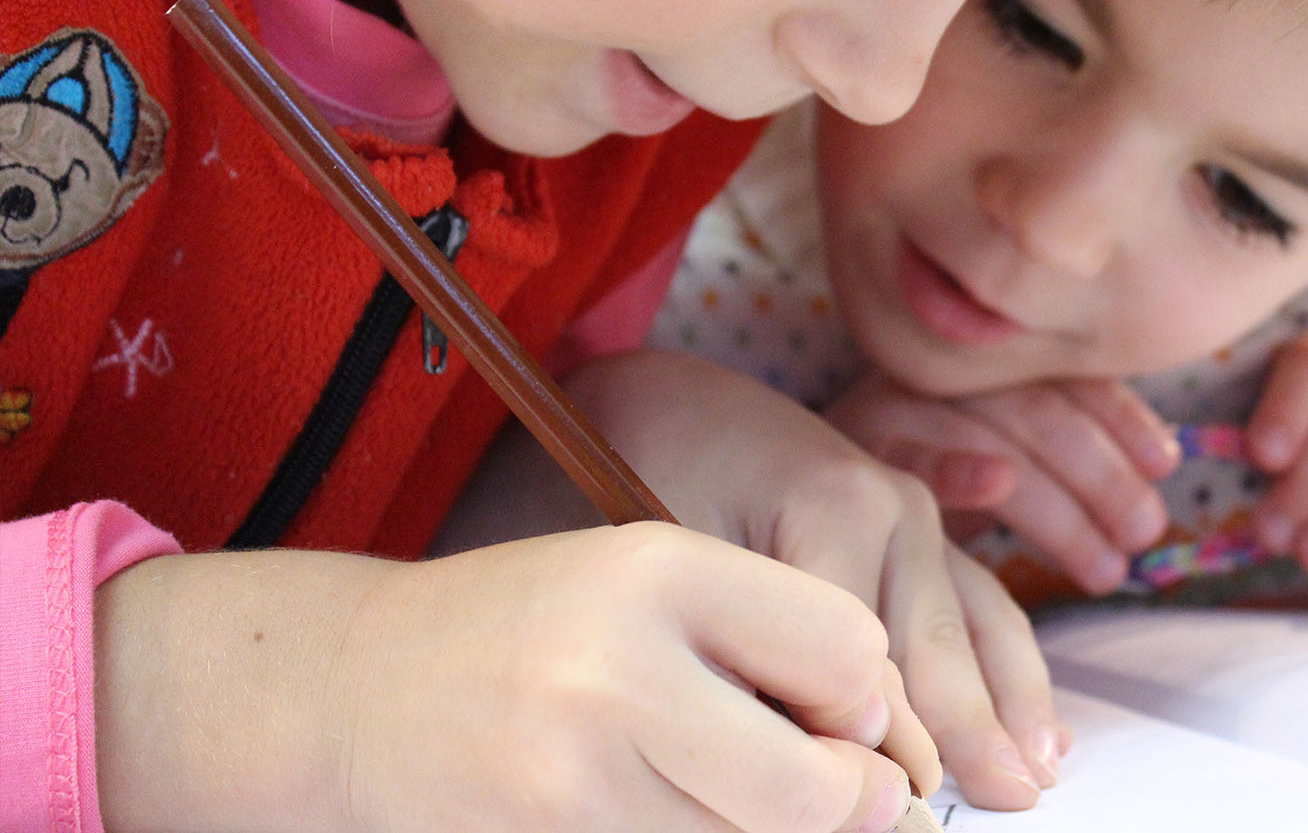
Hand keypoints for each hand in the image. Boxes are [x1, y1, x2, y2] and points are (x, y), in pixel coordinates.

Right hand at [95, 527, 929, 831]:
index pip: (847, 648)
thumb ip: (765, 634)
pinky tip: (665, 803)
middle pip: (814, 787)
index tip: (838, 711)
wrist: (353, 684)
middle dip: (848, 801)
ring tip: (720, 781)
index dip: (864, 697)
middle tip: (840, 792)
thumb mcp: (644, 579)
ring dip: (766, 829)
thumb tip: (888, 744)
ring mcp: (577, 771)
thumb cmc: (528, 626)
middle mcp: (621, 667)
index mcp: (661, 568)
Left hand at [565, 350, 1067, 809]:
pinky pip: (983, 608)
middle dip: (970, 733)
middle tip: (1008, 804)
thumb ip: (742, 637)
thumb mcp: (678, 549)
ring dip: (1012, 709)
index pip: (864, 652)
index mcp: (840, 506)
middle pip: (937, 645)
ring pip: (979, 628)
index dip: (877, 739)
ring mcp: (919, 518)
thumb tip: (793, 741)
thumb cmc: (659, 471)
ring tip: (1039, 777)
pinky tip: (1043, 729)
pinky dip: (1012, 672)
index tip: (893, 804)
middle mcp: (898, 508)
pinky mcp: (922, 533)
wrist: (674, 401)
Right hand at [826, 371, 1180, 595]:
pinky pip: (910, 454)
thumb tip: (1158, 470)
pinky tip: (997, 485)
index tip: (1165, 464)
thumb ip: (1055, 455)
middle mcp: (937, 372)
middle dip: (1101, 473)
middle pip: (1036, 408)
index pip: (1062, 374)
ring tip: (1106, 566)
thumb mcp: (987, 456)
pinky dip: (957, 464)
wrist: (765, 467)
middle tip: (1143, 534)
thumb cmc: (908, 476)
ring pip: (993, 435)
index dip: (1120, 414)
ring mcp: (893, 405)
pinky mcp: (849, 449)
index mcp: (976, 360)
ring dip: (1058, 502)